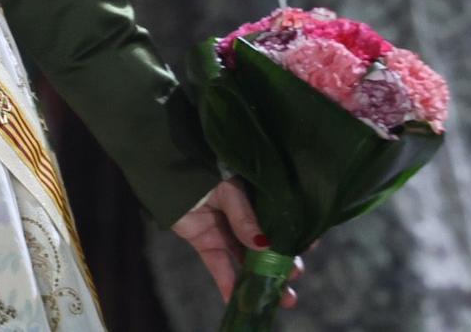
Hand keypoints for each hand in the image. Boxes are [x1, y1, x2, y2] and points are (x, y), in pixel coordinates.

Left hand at [172, 179, 300, 307]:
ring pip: (247, 262)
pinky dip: (227, 285)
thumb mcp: (228, 189)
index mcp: (254, 199)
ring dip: (262, 282)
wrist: (162, 168)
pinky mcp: (205, 242)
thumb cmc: (200, 170)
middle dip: (283, 265)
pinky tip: (238, 302)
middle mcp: (243, 218)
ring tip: (281, 299)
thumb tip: (265, 245)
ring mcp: (225, 232)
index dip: (295, 235)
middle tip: (292, 276)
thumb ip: (244, 216)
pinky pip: (219, 267)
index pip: (281, 220)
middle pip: (268, 247)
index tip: (308, 247)